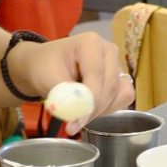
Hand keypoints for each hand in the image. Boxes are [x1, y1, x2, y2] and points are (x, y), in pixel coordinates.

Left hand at [10, 31, 134, 133]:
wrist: (44, 66)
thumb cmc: (45, 67)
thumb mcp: (47, 79)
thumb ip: (64, 96)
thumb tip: (77, 114)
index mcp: (90, 42)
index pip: (96, 75)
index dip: (87, 101)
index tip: (74, 122)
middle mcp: (108, 50)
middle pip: (110, 87)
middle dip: (92, 109)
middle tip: (73, 124)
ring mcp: (116, 64)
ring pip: (120, 95)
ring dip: (100, 110)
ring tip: (77, 112)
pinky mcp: (119, 78)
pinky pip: (122, 99)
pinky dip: (106, 109)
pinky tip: (87, 107)